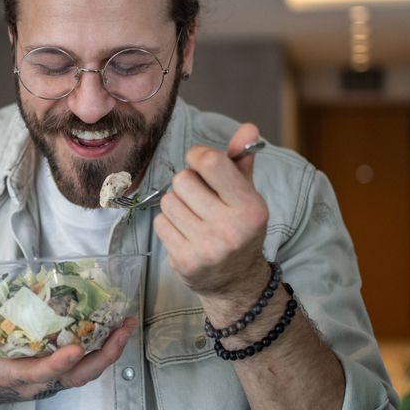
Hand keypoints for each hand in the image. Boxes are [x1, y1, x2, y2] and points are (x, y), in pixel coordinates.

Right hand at [0, 312, 136, 401]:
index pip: (41, 373)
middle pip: (78, 377)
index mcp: (17, 375)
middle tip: (121, 332)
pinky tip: (118, 326)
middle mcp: (42, 380)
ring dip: (111, 350)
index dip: (58, 364)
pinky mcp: (64, 369)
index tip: (75, 349)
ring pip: (89, 371)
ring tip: (127, 324)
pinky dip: (106, 347)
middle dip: (102, 358)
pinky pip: (90, 363)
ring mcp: (56, 376)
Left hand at [154, 122, 269, 299]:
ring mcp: (206, 247)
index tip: (200, 163)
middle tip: (199, 198)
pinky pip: (160, 223)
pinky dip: (168, 224)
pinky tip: (185, 233)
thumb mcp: (247, 195)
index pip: (211, 162)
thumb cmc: (239, 228)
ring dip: (176, 204)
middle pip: (182, 180)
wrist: (236, 282)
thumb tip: (248, 128)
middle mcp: (230, 229)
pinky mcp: (184, 261)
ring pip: (168, 201)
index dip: (198, 156)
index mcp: (250, 208)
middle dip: (187, 184)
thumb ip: (242, 161)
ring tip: (193, 217)